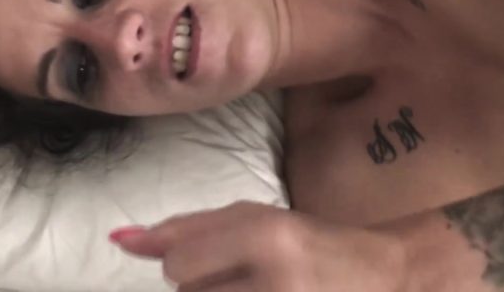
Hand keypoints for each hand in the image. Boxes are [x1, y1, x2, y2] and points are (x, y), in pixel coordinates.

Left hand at [110, 201, 409, 291]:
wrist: (383, 277)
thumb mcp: (254, 219)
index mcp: (268, 238)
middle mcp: (277, 283)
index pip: (178, 266)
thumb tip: (120, 239)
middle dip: (205, 290)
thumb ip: (187, 228)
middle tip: (244, 281)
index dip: (188, 265)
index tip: (215, 262)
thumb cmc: (311, 242)